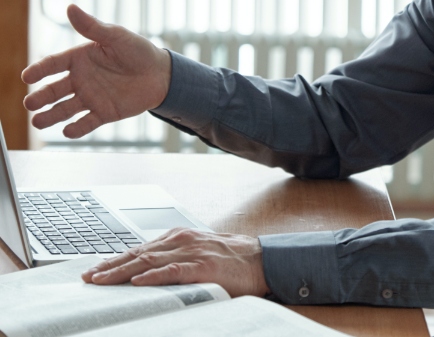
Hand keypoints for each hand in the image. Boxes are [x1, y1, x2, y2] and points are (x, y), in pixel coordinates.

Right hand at [22, 4, 171, 137]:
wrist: (161, 74)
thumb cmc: (138, 51)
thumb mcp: (116, 36)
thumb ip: (93, 27)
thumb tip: (70, 8)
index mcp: (80, 58)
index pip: (53, 64)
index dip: (39, 70)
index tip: (27, 76)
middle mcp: (81, 79)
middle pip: (54, 90)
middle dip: (40, 97)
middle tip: (29, 103)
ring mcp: (91, 97)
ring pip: (65, 109)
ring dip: (51, 116)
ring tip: (38, 122)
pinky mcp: (104, 112)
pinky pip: (87, 122)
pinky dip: (77, 128)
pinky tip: (68, 131)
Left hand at [81, 229, 269, 297]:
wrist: (261, 259)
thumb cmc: (230, 259)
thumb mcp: (198, 255)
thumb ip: (174, 261)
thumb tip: (147, 273)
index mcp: (178, 237)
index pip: (140, 249)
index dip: (115, 260)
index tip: (95, 270)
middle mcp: (181, 240)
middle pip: (138, 253)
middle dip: (110, 266)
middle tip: (88, 278)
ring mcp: (191, 251)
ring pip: (149, 261)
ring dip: (122, 271)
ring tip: (102, 280)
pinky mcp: (203, 266)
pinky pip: (173, 270)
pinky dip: (153, 275)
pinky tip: (138, 281)